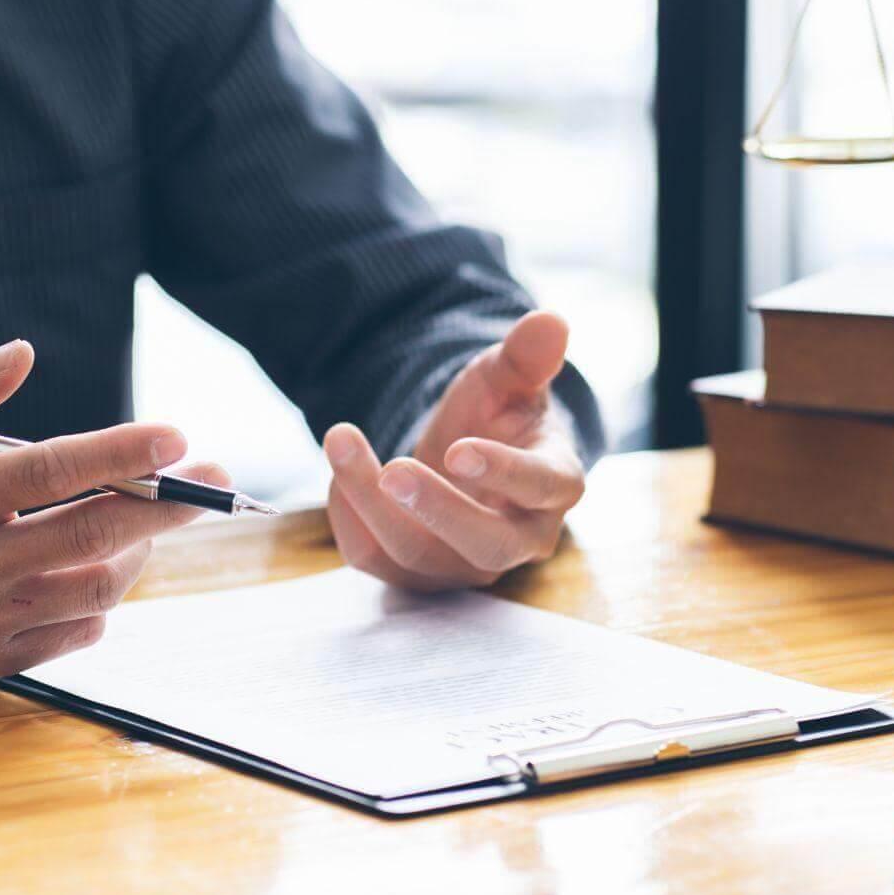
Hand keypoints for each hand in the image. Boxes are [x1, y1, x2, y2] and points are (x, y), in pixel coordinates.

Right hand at [0, 339, 225, 679]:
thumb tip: (23, 352)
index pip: (49, 473)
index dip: (120, 454)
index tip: (175, 436)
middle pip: (91, 534)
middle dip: (168, 505)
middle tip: (216, 479)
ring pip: (94, 589)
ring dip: (138, 550)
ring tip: (152, 518)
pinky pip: (73, 632)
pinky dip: (102, 598)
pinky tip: (102, 564)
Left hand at [323, 312, 585, 589]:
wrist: (461, 458)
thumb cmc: (495, 418)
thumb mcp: (507, 380)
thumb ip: (525, 356)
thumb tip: (549, 320)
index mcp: (554, 485)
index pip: (542, 488)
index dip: (504, 472)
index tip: (458, 448)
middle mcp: (517, 538)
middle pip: (485, 545)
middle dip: (437, 509)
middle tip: (394, 469)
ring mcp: (464, 565)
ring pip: (419, 556)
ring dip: (373, 504)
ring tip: (342, 441)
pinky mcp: (416, 574)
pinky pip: (375, 561)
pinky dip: (348, 518)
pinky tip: (339, 474)